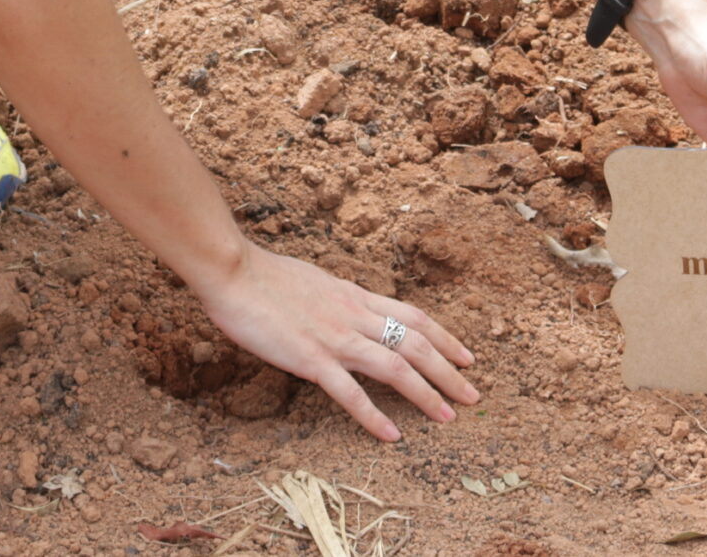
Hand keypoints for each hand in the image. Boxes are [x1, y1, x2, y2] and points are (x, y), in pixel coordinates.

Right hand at [192, 243, 479, 441]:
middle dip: (449, 370)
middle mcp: (353, 314)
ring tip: (450, 417)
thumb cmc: (263, 276)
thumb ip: (336, 298)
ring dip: (427, 393)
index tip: (466, 356)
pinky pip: (350, 392)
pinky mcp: (311, 358)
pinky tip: (392, 435)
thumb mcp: (314, 281)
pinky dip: (375, 415)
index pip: (411, 316)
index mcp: (353, 295)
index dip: (444, 337)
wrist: (232, 270)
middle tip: (474, 395)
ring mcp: (334, 337)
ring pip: (395, 365)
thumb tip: (348, 309)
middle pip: (415, 342)